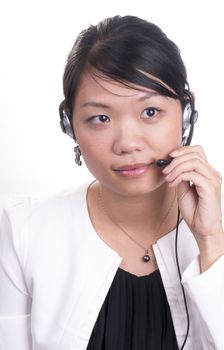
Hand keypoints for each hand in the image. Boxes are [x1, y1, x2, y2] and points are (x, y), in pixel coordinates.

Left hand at [162, 145, 223, 270]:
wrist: (203, 229)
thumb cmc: (196, 212)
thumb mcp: (183, 190)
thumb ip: (181, 176)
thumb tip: (172, 167)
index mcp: (207, 173)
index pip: (197, 151)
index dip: (182, 150)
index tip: (168, 157)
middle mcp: (212, 174)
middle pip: (195, 153)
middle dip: (176, 159)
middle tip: (165, 170)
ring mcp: (212, 180)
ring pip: (194, 161)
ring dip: (176, 167)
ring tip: (168, 178)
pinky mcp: (210, 188)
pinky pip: (193, 175)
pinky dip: (179, 176)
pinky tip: (173, 184)